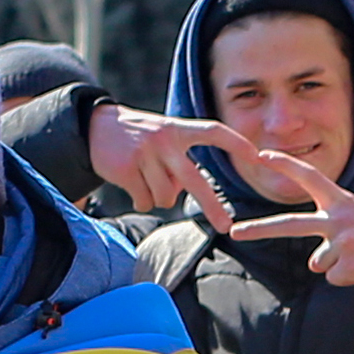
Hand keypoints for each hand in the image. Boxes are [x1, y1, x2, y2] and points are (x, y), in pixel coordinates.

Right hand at [81, 104, 246, 216]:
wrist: (95, 127)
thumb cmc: (139, 137)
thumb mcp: (164, 138)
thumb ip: (180, 162)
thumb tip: (185, 193)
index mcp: (178, 129)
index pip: (213, 132)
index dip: (236, 143)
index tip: (258, 156)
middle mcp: (164, 140)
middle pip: (195, 180)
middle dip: (212, 207)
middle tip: (225, 226)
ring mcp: (145, 155)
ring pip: (166, 197)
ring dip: (158, 197)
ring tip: (146, 180)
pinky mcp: (127, 169)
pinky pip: (145, 202)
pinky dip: (141, 200)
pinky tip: (132, 184)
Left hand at [212, 135, 353, 288]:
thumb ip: (335, 234)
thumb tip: (313, 264)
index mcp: (342, 201)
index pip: (310, 176)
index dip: (285, 165)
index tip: (262, 155)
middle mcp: (336, 218)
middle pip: (289, 225)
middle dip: (259, 229)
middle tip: (234, 232)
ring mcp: (339, 242)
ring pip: (319, 263)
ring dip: (337, 266)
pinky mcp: (344, 265)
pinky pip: (334, 278)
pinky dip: (348, 278)